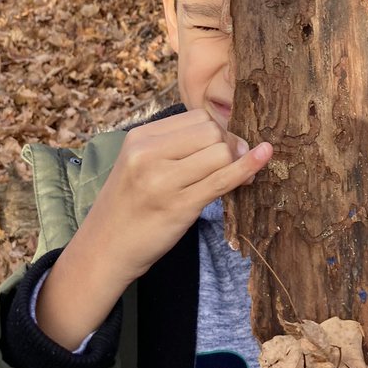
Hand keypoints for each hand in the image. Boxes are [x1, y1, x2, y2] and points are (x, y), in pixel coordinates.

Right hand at [36, 110, 272, 347]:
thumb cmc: (128, 207)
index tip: (222, 149)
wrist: (102, 250)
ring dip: (236, 162)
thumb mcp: (139, 165)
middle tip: (232, 164)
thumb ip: (175, 146)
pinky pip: (223, 179)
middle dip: (230, 145)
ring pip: (221, 152)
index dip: (218, 131)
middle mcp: (148, 153)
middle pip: (212, 131)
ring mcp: (163, 180)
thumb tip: (230, 136)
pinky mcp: (179, 206)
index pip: (197, 117)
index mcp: (140, 138)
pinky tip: (264, 157)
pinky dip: (248, 167)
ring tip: (236, 178)